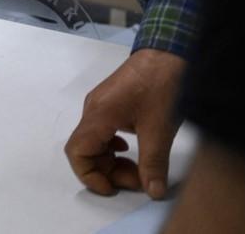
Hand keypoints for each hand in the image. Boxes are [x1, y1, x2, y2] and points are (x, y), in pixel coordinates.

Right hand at [65, 48, 185, 197]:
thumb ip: (153, 163)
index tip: (114, 188)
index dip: (90, 176)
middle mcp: (93, 110)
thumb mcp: (159, 129)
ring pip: (95, 141)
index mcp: (98, 116)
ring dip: (113, 160)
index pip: (77, 152)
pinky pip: (103, 131)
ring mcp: (100, 104)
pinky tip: (132, 147)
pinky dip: (114, 146)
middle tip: (139, 179)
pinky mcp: (111, 101)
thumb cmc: (161, 87)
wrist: (167, 52)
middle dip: (108, 171)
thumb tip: (152, 191)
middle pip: (85, 149)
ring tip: (140, 167)